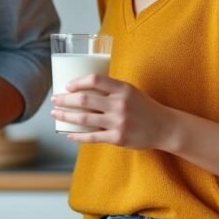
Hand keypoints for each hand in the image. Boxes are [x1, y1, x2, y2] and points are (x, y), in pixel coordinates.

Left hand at [50, 74, 175, 149]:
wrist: (164, 127)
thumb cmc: (144, 107)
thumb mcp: (130, 91)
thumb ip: (111, 89)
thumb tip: (84, 87)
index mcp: (123, 89)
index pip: (95, 80)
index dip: (78, 82)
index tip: (67, 86)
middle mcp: (119, 105)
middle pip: (85, 100)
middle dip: (65, 100)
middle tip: (54, 99)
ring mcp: (118, 123)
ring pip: (84, 119)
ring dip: (66, 116)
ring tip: (55, 114)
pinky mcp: (117, 138)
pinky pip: (92, 137)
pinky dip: (77, 135)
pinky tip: (68, 133)